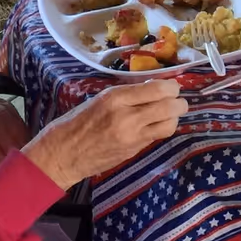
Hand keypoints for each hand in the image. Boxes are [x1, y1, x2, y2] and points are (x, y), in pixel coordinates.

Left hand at [0, 73, 28, 177]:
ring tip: (17, 163)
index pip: (2, 164)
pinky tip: (17, 147)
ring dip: (24, 154)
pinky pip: (25, 129)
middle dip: (17, 167)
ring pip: (26, 141)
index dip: (6, 177)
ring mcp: (6, 114)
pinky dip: (24, 140)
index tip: (7, 185)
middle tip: (13, 176)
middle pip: (18, 153)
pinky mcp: (12, 108)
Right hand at [21, 80, 186, 190]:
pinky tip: (157, 124)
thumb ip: (126, 94)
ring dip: (174, 116)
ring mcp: (132, 137)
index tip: (172, 85)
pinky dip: (162, 128)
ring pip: (169, 124)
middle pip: (169, 106)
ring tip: (170, 112)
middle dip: (179, 101)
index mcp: (115, 99)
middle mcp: (127, 117)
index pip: (156, 89)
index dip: (171, 86)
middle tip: (177, 98)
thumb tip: (152, 87)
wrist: (61, 155)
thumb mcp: (99, 99)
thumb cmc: (75, 122)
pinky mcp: (133, 151)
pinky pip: (157, 136)